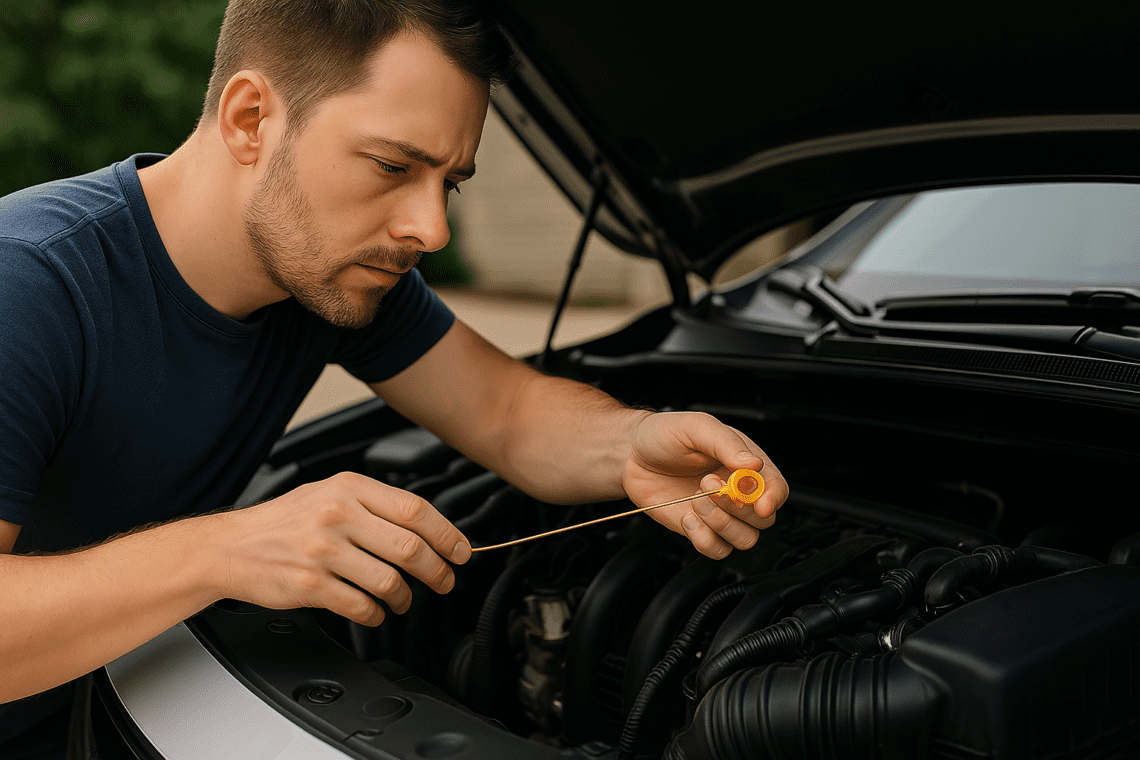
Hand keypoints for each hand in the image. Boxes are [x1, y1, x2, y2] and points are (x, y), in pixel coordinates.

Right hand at [208, 472, 470, 625]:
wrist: (231, 546)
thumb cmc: (285, 521)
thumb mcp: (329, 493)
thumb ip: (374, 504)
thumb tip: (428, 527)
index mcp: (349, 488)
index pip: (414, 509)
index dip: (447, 534)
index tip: (461, 551)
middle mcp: (337, 515)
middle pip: (410, 547)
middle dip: (436, 571)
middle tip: (443, 581)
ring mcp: (323, 551)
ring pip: (389, 581)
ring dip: (405, 598)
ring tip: (403, 600)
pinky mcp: (310, 585)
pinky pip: (361, 606)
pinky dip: (375, 615)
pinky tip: (374, 612)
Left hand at [622, 411, 787, 558]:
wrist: (631, 454)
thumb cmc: (666, 435)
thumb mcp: (696, 427)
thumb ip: (726, 443)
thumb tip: (754, 465)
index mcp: (746, 465)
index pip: (777, 488)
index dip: (773, 499)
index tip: (760, 503)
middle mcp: (738, 493)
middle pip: (764, 520)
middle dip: (737, 508)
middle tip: (707, 484)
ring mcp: (720, 514)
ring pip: (744, 539)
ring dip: (720, 523)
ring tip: (695, 498)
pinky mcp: (700, 530)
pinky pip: (716, 550)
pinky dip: (703, 538)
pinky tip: (687, 516)